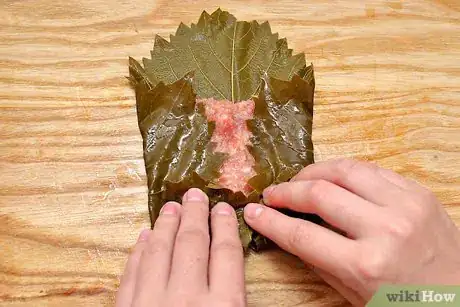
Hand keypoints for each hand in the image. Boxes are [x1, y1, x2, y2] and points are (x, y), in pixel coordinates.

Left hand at [116, 188, 245, 306]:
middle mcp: (187, 299)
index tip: (222, 208)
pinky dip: (139, 252)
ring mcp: (152, 303)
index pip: (226, 253)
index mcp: (223, 305)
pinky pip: (132, 274)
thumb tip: (228, 262)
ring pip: (159, 252)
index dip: (225, 226)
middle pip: (192, 244)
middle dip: (194, 215)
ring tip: (171, 207)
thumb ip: (233, 296)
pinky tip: (145, 238)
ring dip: (165, 226)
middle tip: (195, 195)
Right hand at [243, 158, 459, 305]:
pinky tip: (333, 178)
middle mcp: (385, 230)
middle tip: (273, 194)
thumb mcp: (355, 294)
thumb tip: (288, 231)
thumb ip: (319, 261)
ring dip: (313, 172)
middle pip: (319, 195)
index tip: (253, 211)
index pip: (302, 235)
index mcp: (366, 265)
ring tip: (299, 181)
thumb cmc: (405, 303)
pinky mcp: (418, 192)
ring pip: (345, 170)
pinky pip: (372, 170)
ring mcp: (405, 205)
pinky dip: (346, 171)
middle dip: (287, 192)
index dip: (271, 221)